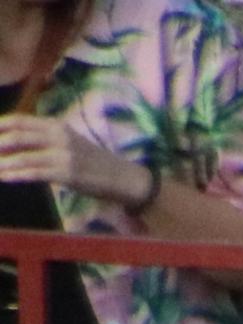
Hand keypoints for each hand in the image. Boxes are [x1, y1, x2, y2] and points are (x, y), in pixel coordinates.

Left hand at [0, 116, 154, 209]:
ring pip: (24, 156)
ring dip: (3, 162)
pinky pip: (35, 173)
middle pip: (18, 135)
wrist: (123, 177)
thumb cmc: (93, 161)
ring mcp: (63, 155)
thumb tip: (12, 143)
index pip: (20, 121)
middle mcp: (59, 136)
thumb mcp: (69, 142)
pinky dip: (16, 175)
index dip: (0, 125)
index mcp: (56, 126)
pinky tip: (4, 177)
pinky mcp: (67, 174)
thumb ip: (44, 140)